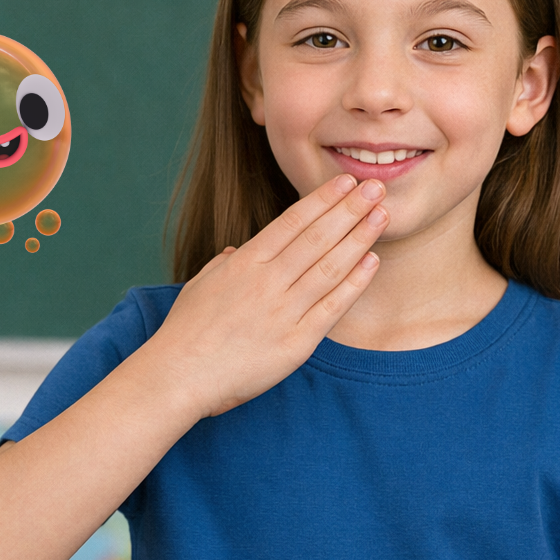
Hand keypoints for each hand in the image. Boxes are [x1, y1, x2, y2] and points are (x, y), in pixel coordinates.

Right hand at [147, 173, 387, 418]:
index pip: (292, 222)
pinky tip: (372, 262)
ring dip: (359, 238)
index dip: (323, 200)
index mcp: (245, 263)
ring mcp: (283, 311)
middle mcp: (267, 282)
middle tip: (376, 188)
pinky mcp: (296, 343)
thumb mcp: (201, 285)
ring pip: (330, 267)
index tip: (346, 182)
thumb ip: (225, 265)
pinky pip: (332, 308)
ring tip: (382, 216)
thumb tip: (237, 251)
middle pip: (317, 238)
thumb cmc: (185, 332)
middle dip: (350, 209)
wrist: (177, 376)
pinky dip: (354, 284)